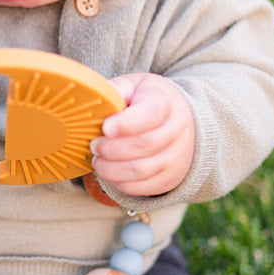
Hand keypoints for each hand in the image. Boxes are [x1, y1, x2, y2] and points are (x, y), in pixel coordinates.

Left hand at [92, 73, 194, 196]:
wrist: (179, 121)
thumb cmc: (148, 101)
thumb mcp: (136, 86)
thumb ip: (118, 89)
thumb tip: (100, 94)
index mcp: (167, 102)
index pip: (151, 114)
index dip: (125, 123)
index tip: (105, 127)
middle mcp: (177, 130)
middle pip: (143, 145)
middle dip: (111, 148)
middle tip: (94, 145)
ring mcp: (176, 157)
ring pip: (141, 170)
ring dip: (111, 169)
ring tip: (98, 160)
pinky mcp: (170, 178)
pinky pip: (141, 188)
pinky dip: (119, 183)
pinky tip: (109, 171)